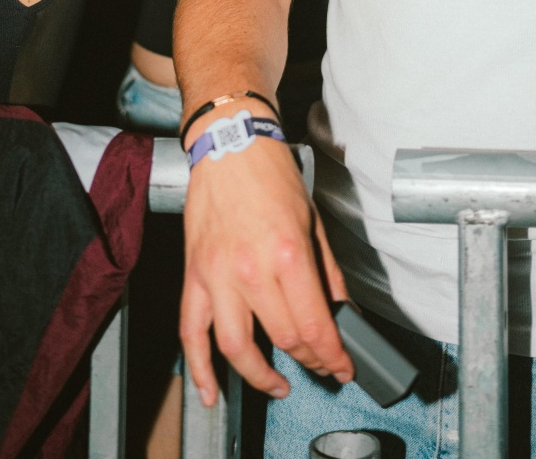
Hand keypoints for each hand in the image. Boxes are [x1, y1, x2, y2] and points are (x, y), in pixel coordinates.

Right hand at [181, 131, 352, 403]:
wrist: (230, 144)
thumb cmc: (272, 176)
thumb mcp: (312, 219)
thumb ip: (327, 270)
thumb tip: (341, 308)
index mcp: (287, 252)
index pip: (313, 323)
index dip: (332, 354)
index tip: (343, 367)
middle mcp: (251, 269)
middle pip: (282, 337)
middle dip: (308, 360)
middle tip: (321, 365)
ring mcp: (218, 275)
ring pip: (236, 346)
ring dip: (259, 376)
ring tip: (278, 385)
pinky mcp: (194, 275)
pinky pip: (191, 332)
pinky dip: (199, 368)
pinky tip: (212, 391)